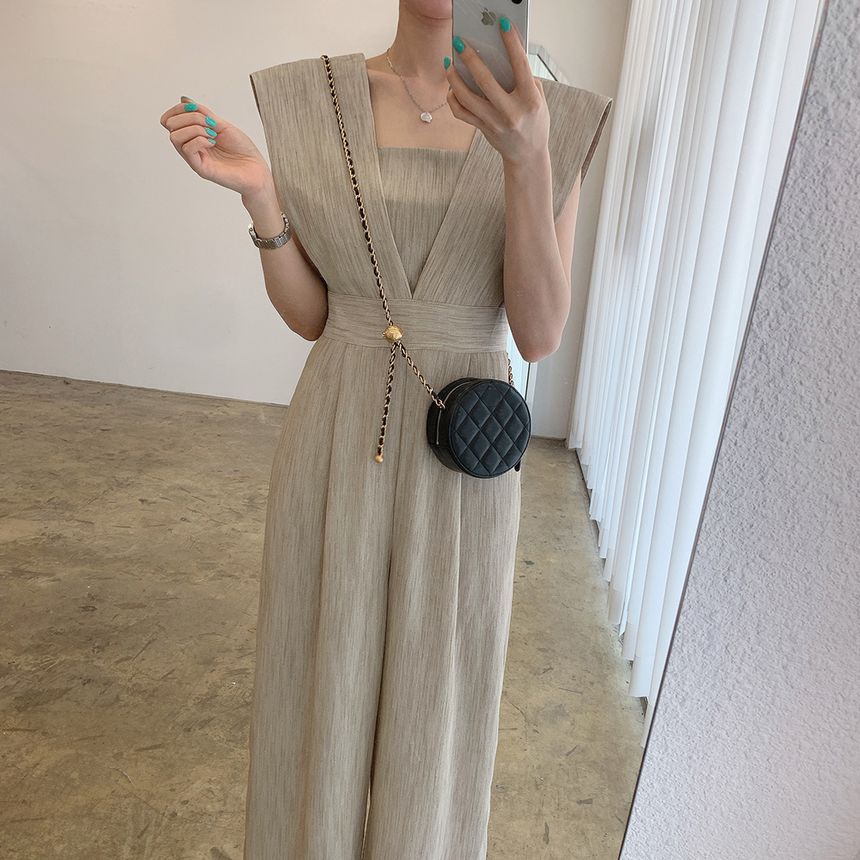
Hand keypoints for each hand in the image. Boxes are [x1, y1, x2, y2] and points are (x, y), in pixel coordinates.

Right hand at [159, 96, 272, 196]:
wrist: (257, 170)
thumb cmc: (243, 150)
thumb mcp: (221, 124)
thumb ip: (203, 113)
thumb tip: (184, 99)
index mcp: (194, 136)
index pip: (170, 120)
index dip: (178, 109)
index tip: (196, 107)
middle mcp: (191, 147)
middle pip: (170, 125)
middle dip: (190, 117)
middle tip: (210, 125)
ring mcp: (194, 158)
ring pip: (175, 137)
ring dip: (194, 129)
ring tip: (212, 134)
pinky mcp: (200, 168)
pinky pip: (187, 149)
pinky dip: (199, 140)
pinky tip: (213, 143)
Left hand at [445, 19, 548, 167]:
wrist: (528, 156)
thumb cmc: (535, 122)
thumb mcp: (539, 99)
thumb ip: (526, 79)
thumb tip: (504, 55)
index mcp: (530, 100)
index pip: (519, 65)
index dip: (511, 42)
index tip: (502, 23)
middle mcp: (511, 112)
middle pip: (485, 80)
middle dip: (470, 58)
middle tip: (460, 42)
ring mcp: (495, 122)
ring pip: (467, 98)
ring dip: (454, 79)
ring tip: (449, 64)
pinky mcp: (483, 129)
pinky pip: (462, 113)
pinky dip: (454, 99)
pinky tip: (452, 88)